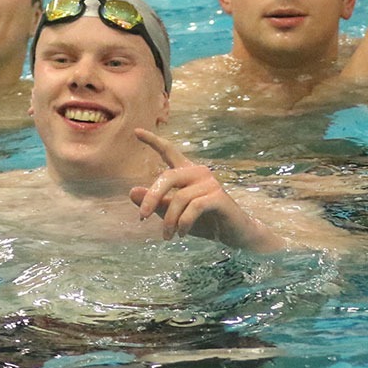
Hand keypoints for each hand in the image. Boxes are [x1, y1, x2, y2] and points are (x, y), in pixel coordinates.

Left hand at [129, 129, 284, 250]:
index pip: (169, 152)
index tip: (136, 131)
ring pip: (179, 198)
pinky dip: (183, 223)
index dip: (153, 141)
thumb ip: (155, 203)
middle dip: (152, 197)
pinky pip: (193, 208)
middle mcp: (199, 173)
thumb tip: (132, 192)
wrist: (234, 233)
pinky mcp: (218, 197)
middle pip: (168, 177)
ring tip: (167, 236)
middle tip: (142, 217)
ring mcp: (210, 183)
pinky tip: (182, 233)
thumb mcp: (174, 213)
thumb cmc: (204, 221)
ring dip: (169, 220)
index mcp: (188, 172)